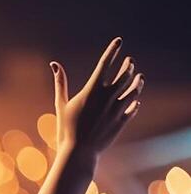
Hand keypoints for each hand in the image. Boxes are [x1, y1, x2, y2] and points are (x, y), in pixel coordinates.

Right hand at [50, 38, 143, 158]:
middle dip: (128, 66)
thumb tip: (54, 64)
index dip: (113, 50)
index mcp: (92, 91)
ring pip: (133, 89)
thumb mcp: (61, 104)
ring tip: (138, 76)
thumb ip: (60, 83)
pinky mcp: (122, 121)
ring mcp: (117, 109)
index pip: (105, 63)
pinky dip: (135, 102)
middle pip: (124, 74)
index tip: (119, 41)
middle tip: (129, 61)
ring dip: (137, 81)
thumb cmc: (66, 128)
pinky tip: (135, 100)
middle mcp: (107, 97)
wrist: (78, 152)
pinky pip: (133, 107)